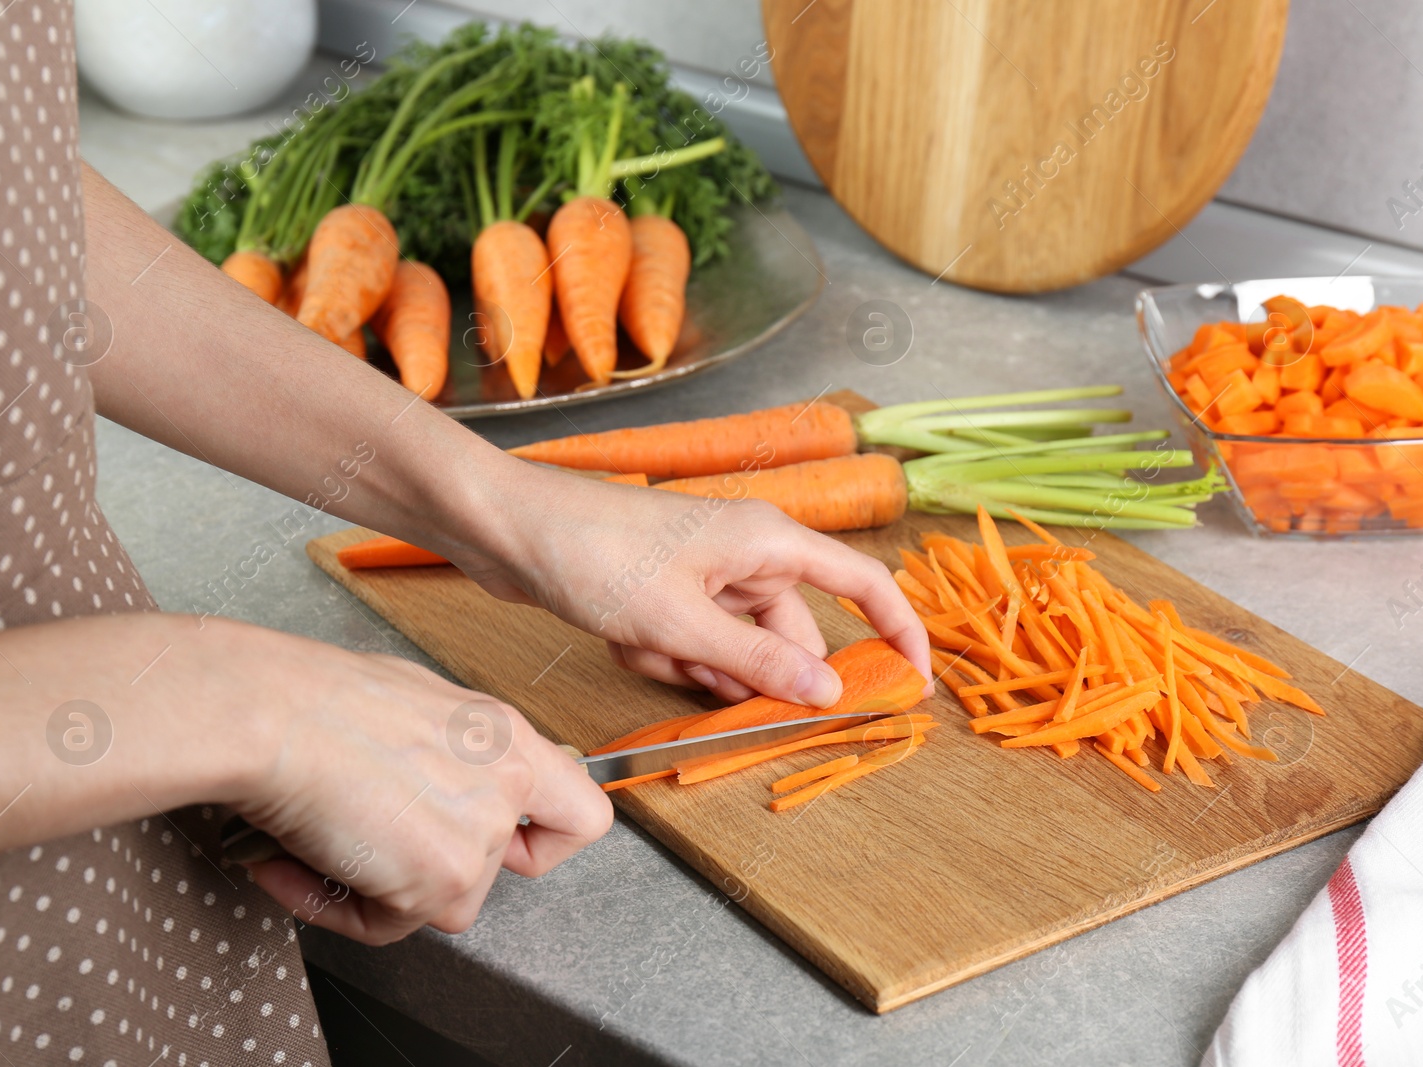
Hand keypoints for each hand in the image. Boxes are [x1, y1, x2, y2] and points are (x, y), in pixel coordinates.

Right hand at [206, 619, 612, 943]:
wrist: (272, 717)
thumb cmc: (316, 698)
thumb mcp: (411, 705)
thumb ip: (448, 754)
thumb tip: (432, 783)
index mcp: (506, 738)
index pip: (581, 815)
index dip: (543, 844)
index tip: (507, 847)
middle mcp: (506, 787)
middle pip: (491, 871)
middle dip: (427, 868)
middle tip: (370, 840)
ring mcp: (480, 836)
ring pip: (440, 903)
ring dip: (378, 888)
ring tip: (320, 842)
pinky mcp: (441, 879)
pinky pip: (387, 924)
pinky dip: (336, 905)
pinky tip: (297, 863)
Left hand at [449, 464, 931, 706]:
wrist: (508, 530)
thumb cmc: (594, 554)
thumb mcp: (682, 621)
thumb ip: (759, 662)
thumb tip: (829, 692)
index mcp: (770, 541)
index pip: (862, 584)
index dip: (899, 631)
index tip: (914, 683)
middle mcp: (747, 553)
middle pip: (788, 635)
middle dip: (754, 675)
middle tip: (726, 702)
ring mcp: (705, 572)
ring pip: (733, 649)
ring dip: (695, 666)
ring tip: (644, 644)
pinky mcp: (667, 590)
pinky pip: (691, 644)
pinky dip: (663, 655)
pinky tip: (623, 639)